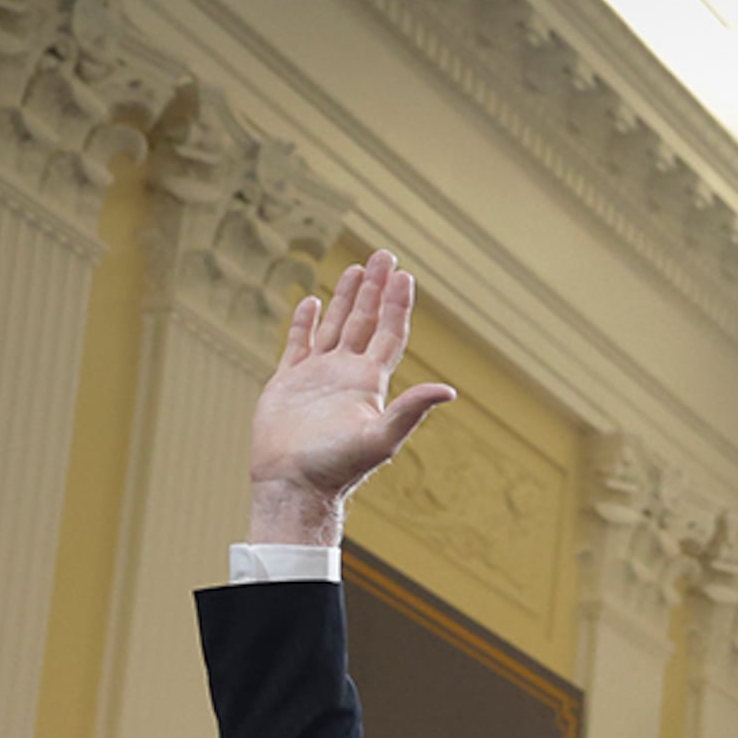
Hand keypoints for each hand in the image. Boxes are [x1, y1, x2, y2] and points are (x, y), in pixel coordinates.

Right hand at [247, 250, 457, 547]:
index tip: (404, 274)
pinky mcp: (288, 383)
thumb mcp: (380, 438)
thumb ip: (411, 410)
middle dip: (375, 288)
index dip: (397, 304)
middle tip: (384, 254)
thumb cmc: (337, 466)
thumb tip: (449, 390)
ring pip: (334, 326)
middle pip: (364, 320)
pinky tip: (310, 301)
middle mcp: (346, 374)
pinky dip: (305, 322)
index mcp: (369, 382)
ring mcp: (317, 377)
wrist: (293, 483)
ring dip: (345, 298)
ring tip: (355, 269)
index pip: (388, 332)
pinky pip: (298, 344)